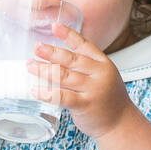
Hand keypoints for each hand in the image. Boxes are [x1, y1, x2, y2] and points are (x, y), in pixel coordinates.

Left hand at [27, 22, 133, 139]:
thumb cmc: (107, 99)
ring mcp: (92, 90)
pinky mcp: (84, 105)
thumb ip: (85, 66)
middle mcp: (99, 74)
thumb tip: (55, 57)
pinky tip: (34, 89)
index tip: (54, 26)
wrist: (120, 123)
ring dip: (44, 70)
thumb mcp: (102, 76)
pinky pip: (62, 97)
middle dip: (51, 52)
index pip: (84, 45)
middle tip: (36, 47)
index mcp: (103, 63)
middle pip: (71, 59)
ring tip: (30, 65)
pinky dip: (46, 93)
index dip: (68, 35)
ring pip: (64, 76)